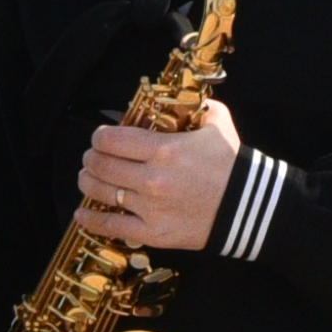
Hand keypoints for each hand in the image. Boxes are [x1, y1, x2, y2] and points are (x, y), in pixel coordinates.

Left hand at [74, 105, 242, 253]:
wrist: (249, 207)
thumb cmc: (232, 164)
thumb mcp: (218, 124)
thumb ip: (197, 107)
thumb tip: (182, 98)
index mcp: (164, 149)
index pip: (112, 139)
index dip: (100, 136)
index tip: (101, 137)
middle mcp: (152, 179)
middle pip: (102, 165)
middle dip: (91, 158)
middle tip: (92, 157)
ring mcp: (150, 208)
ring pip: (102, 193)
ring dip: (88, 183)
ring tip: (87, 178)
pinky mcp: (153, 233)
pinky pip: (112, 227)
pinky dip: (92, 220)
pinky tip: (81, 215)